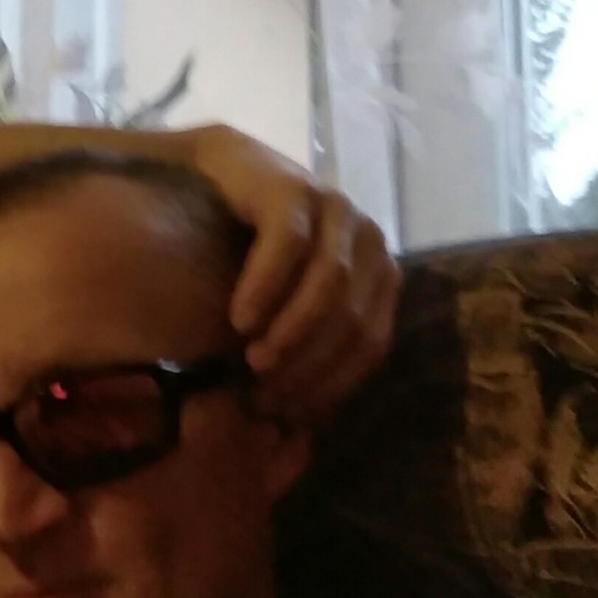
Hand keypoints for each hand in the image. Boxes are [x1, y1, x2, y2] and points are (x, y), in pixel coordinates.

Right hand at [192, 125, 399, 423]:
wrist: (218, 176)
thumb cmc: (250, 251)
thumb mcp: (288, 303)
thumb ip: (307, 343)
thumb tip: (312, 420)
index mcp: (378, 274)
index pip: (371, 345)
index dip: (331, 385)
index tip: (287, 411)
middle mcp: (368, 240)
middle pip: (352, 320)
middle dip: (308, 365)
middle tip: (263, 392)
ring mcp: (335, 209)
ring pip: (330, 285)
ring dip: (292, 331)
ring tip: (252, 360)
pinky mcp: (295, 189)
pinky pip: (288, 247)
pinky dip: (265, 289)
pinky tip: (240, 318)